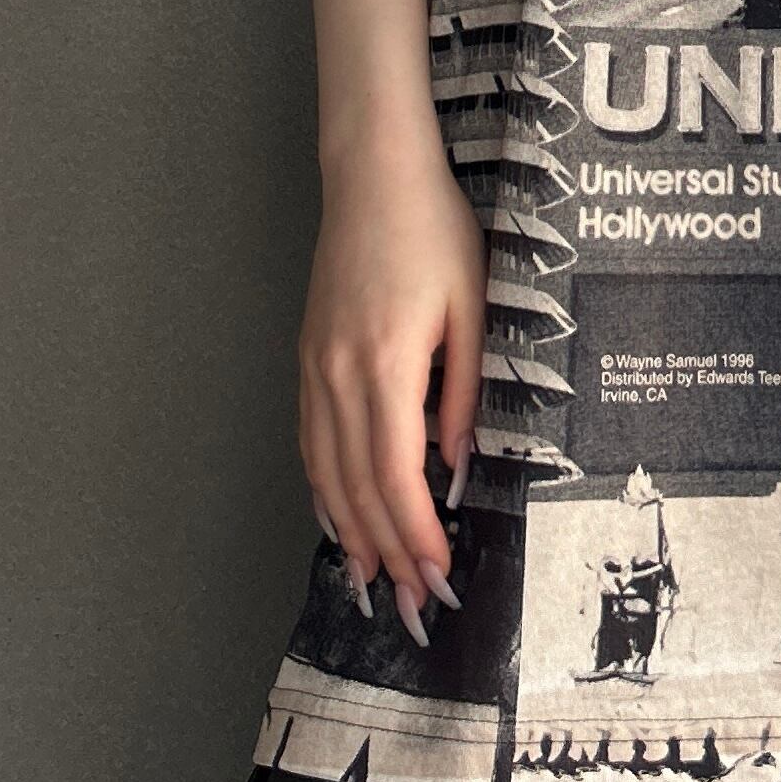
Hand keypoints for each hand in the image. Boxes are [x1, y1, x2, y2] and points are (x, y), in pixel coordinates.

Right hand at [298, 123, 487, 648]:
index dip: (414, 533)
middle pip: (357, 488)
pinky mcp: (308, 359)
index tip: (437, 575)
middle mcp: (339, 376)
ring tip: (374, 585)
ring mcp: (315, 369)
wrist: (374, 176)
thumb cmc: (434, 231)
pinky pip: (311, 443)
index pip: (396, 474)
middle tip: (413, 605)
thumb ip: (463, 391)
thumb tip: (455, 467)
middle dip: (386, 553)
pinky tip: (340, 521)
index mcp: (385, 364)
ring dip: (351, 535)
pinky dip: (325, 491)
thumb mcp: (472, 305)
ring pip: (326, 474)